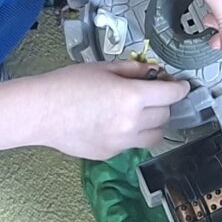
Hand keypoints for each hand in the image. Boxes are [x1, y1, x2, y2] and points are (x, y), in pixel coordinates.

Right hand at [0, 62, 191, 160]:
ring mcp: (122, 142)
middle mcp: (132, 122)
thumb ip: (133, 70)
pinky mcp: (111, 153)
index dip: (180, 88)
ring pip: (155, 135)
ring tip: (139, 112)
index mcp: (133, 97)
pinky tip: (116, 123)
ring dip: (154, 123)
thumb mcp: (104, 67)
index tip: (180, 85)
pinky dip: (133, 134)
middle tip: (153, 94)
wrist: (41, 112)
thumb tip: (153, 72)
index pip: (172, 94)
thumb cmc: (68, 84)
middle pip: (166, 115)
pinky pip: (133, 144)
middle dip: (164, 103)